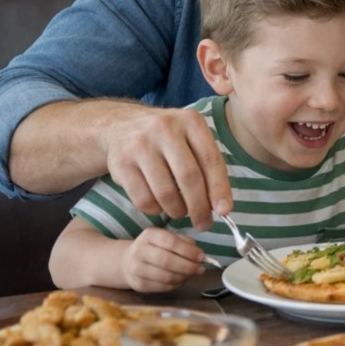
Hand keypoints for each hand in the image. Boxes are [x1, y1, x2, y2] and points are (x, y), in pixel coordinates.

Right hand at [99, 106, 231, 231]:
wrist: (119, 126)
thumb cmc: (167, 139)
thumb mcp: (191, 138)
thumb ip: (208, 165)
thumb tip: (221, 207)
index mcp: (190, 121)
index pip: (211, 160)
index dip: (219, 189)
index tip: (225, 211)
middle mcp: (165, 129)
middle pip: (189, 177)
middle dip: (199, 207)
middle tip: (204, 224)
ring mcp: (140, 145)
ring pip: (166, 192)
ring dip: (178, 211)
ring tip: (182, 213)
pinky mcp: (121, 163)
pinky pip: (143, 198)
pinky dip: (155, 210)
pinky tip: (160, 206)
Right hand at [121, 228, 207, 292]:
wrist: (128, 262)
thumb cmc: (156, 248)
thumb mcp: (168, 237)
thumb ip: (184, 242)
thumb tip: (199, 254)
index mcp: (149, 235)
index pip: (170, 242)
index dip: (188, 251)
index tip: (201, 257)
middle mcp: (139, 251)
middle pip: (167, 261)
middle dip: (188, 266)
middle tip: (200, 269)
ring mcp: (136, 269)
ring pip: (165, 276)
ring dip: (183, 277)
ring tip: (191, 274)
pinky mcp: (138, 284)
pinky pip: (162, 287)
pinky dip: (175, 284)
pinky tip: (180, 280)